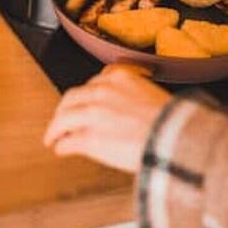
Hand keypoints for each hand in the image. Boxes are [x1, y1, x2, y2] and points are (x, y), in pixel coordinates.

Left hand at [43, 63, 171, 172]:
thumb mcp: (152, 95)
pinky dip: (62, 146)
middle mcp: (102, 92)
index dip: (86, 94)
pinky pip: (68, 141)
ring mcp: (93, 114)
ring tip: (52, 137)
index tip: (84, 100)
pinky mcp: (90, 139)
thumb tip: (127, 108)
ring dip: (55, 128)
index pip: (93, 82)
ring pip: (63, 118)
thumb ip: (133, 95)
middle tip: (62, 119)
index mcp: (120, 77)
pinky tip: (60, 149)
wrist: (175, 138)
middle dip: (64, 109)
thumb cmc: (173, 122)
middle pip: (71, 97)